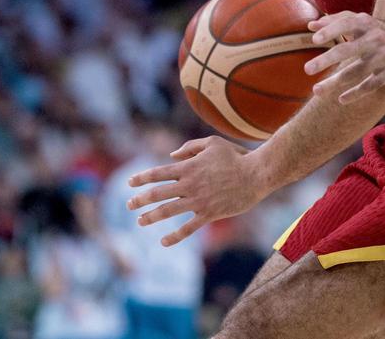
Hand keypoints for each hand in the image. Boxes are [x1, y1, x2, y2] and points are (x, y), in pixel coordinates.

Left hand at [126, 136, 262, 246]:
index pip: (157, 173)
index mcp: (188, 167)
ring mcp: (198, 200)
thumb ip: (189, 147)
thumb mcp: (211, 143)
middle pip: (157, 193)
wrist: (256, 174)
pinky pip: (188, 228)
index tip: (130, 183)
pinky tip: (163, 242)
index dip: (141, 178)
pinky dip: (175, 236)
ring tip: (140, 221)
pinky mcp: (209, 214)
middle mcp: (189, 184)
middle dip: (140, 200)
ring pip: (168, 211)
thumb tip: (171, 156)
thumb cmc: (235, 155)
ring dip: (151, 217)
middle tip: (128, 205)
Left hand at [303, 11, 384, 103]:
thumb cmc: (374, 28)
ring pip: (356, 72)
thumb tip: (310, 26)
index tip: (315, 40)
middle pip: (347, 50)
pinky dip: (355, 93)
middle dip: (326, 60)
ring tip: (316, 91)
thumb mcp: (358, 19)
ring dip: (335, 82)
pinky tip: (340, 99)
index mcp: (365, 23)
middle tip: (306, 69)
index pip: (346, 23)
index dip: (331, 31)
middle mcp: (376, 38)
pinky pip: (371, 85)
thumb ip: (334, 20)